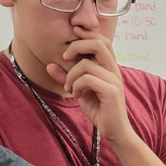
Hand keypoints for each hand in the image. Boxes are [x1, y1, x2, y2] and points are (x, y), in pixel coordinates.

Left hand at [45, 28, 133, 145]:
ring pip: (87, 63)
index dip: (87, 33)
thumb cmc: (101, 111)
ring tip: (69, 88)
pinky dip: (76, 86)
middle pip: (99, 43)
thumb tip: (50, 65)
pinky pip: (87, 79)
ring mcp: (114, 81)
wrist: (115, 132)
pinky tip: (76, 95)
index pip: (103, 41)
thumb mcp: (79, 91)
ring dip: (71, 74)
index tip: (73, 34)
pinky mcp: (111, 91)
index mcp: (110, 68)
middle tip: (64, 58)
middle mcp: (114, 71)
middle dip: (77, 46)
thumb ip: (67, 77)